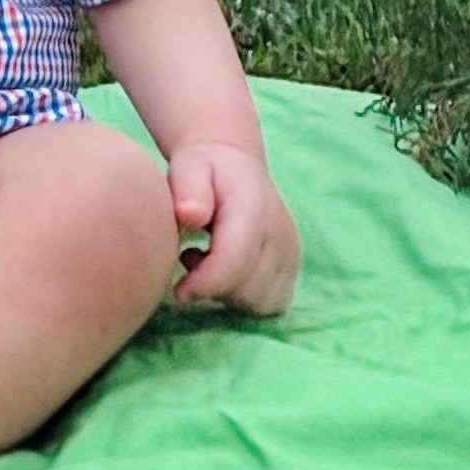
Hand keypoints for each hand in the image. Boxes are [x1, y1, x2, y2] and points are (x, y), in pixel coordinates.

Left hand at [166, 142, 299, 315]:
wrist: (235, 166)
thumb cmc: (203, 169)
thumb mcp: (187, 168)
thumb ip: (187, 189)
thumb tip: (189, 215)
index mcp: (254, 208)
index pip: (235, 262)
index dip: (204, 284)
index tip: (178, 289)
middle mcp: (280, 232)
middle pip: (247, 290)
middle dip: (213, 287)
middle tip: (191, 258)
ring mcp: (291, 252)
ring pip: (260, 302)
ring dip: (229, 294)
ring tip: (209, 261)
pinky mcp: (292, 267)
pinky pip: (272, 302)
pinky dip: (246, 297)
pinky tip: (228, 272)